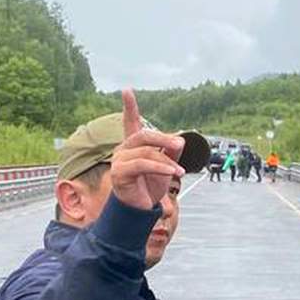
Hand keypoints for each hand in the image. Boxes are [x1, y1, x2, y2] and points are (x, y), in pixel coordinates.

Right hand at [108, 88, 184, 211]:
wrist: (141, 210)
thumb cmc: (151, 186)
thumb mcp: (166, 166)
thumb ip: (171, 152)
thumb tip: (179, 141)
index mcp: (134, 146)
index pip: (130, 122)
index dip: (129, 107)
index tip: (127, 90)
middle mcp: (124, 149)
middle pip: (144, 134)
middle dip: (164, 139)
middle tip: (180, 145)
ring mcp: (119, 160)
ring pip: (146, 151)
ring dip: (166, 160)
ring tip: (180, 172)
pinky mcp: (120, 172)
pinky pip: (142, 164)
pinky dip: (159, 166)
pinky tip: (172, 171)